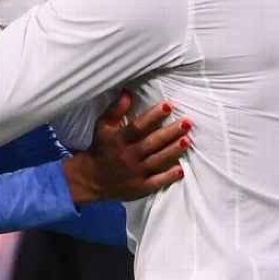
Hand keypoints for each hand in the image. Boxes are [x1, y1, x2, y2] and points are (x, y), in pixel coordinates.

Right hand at [62, 93, 188, 203]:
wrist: (91, 178)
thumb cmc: (101, 147)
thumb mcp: (103, 126)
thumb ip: (116, 109)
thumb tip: (128, 92)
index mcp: (119, 139)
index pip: (138, 126)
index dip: (153, 116)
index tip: (168, 105)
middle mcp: (128, 156)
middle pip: (151, 143)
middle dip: (170, 132)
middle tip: (187, 122)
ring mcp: (135, 173)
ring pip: (157, 160)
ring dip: (173, 151)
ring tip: (187, 140)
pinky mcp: (139, 187)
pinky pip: (156, 182)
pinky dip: (168, 176)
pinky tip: (181, 169)